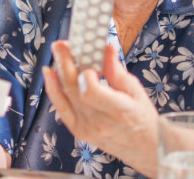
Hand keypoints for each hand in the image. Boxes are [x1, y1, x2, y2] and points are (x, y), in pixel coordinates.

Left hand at [42, 40, 159, 176]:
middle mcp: (98, 122)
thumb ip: (117, 71)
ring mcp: (86, 128)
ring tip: (56, 52)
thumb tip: (106, 48)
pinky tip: (49, 74)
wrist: (144, 148)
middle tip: (61, 44)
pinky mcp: (78, 131)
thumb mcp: (136, 92)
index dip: (85, 74)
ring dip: (58, 72)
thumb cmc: (143, 119)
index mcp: (118, 111)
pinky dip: (53, 90)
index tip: (88, 57)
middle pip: (74, 90)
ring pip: (65, 96)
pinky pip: (61, 108)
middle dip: (65, 63)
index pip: (91, 92)